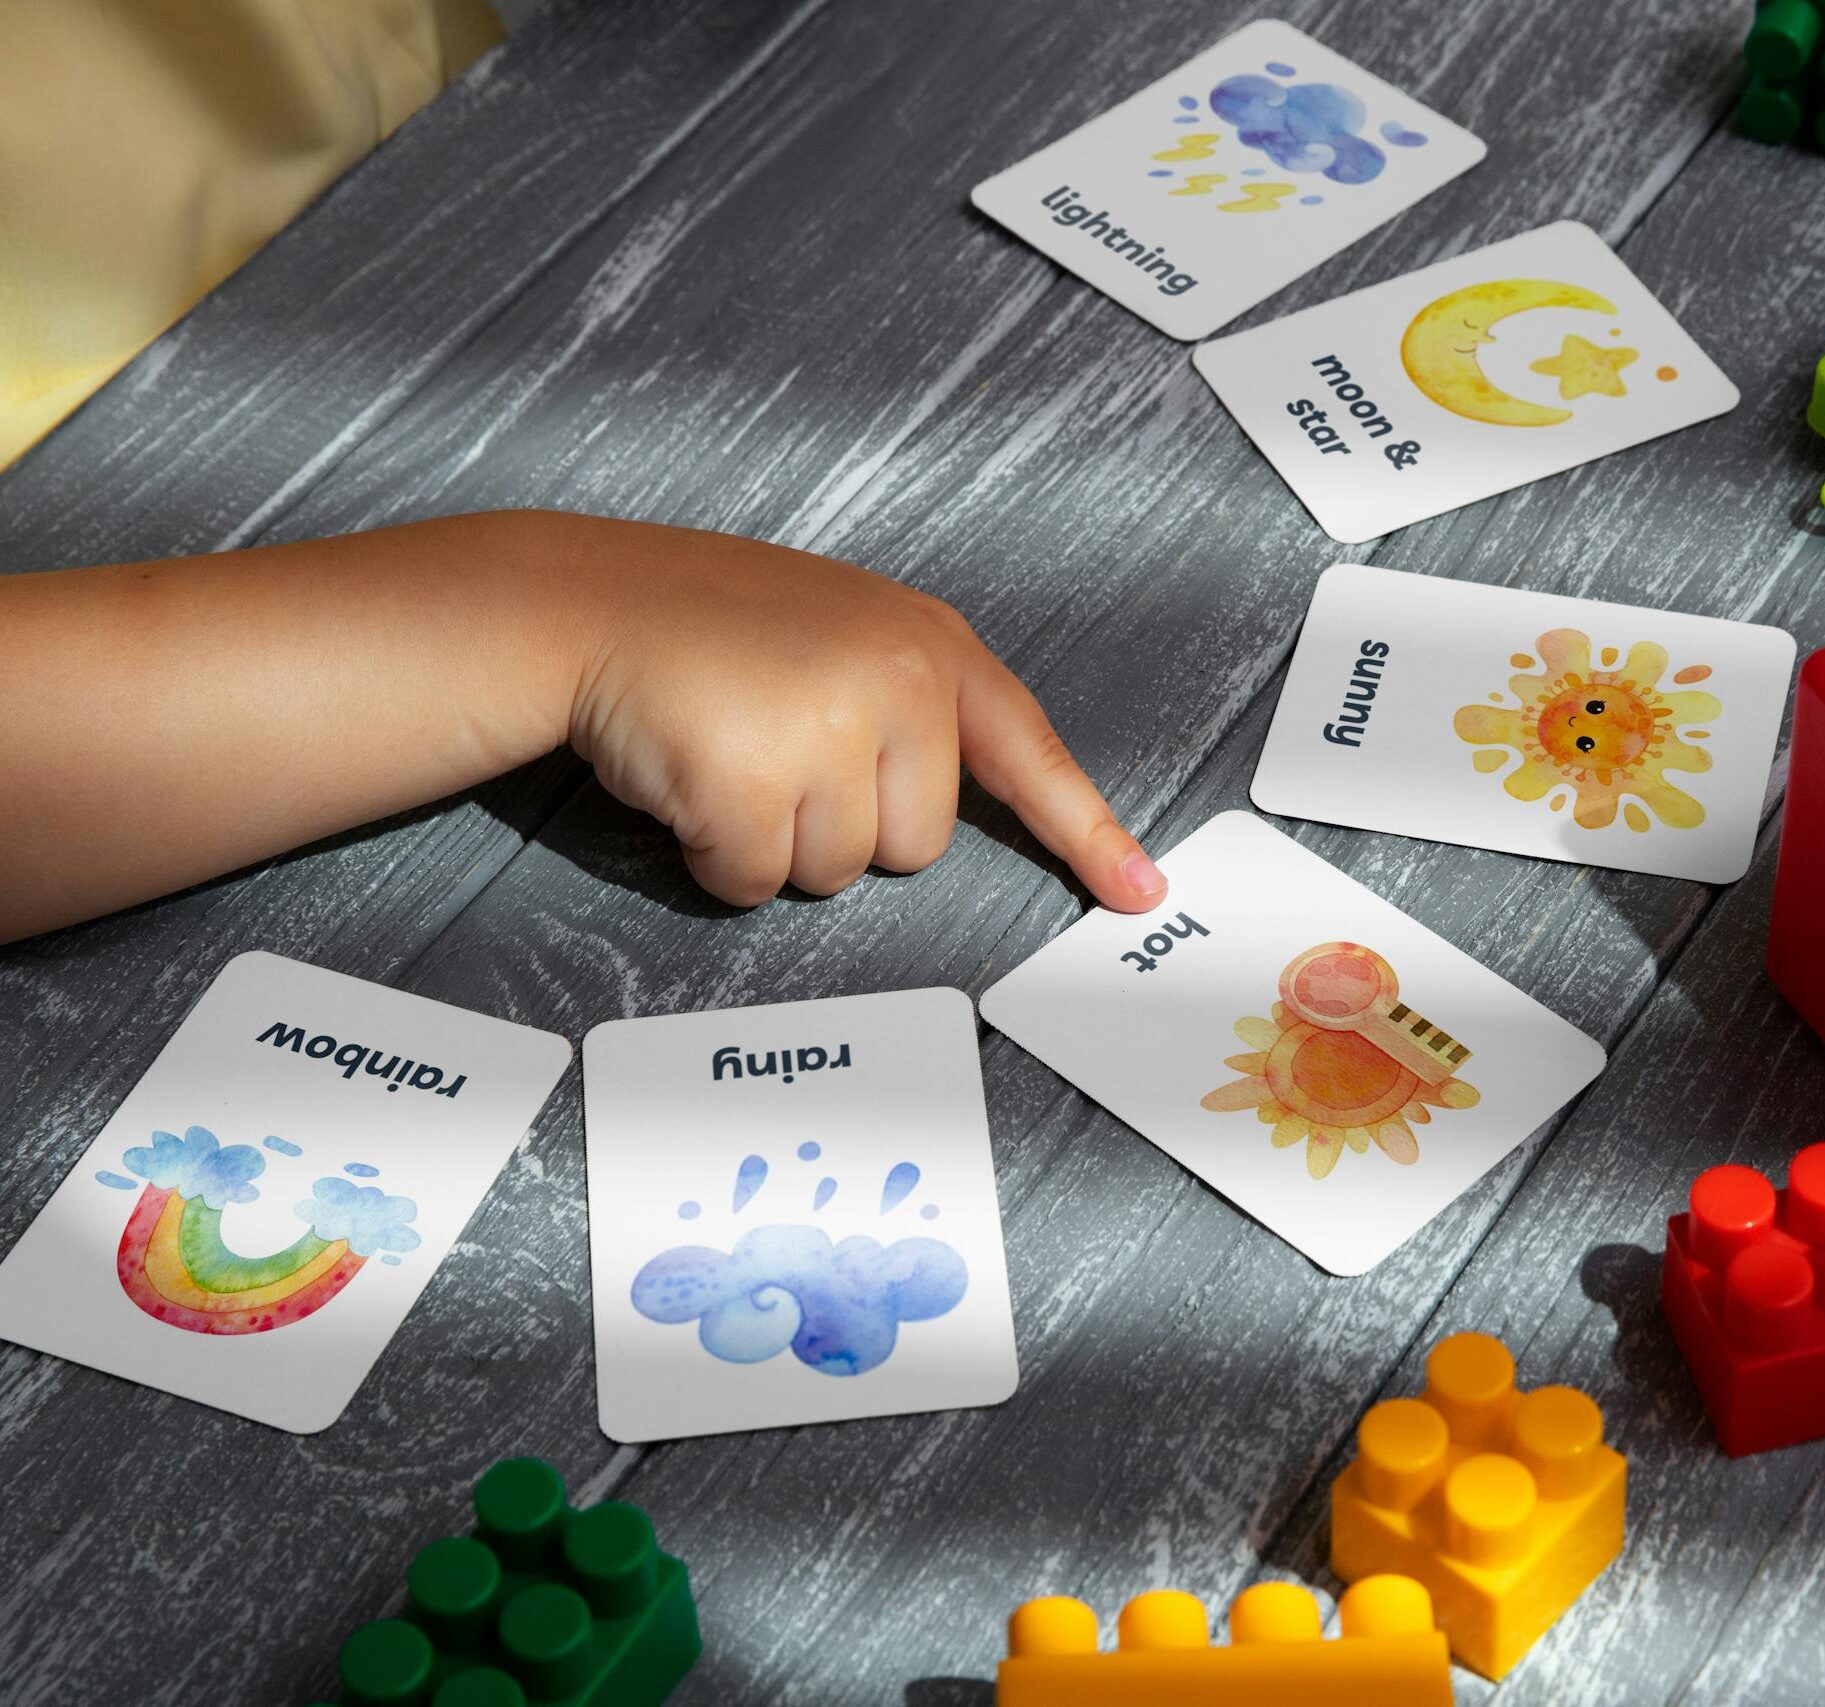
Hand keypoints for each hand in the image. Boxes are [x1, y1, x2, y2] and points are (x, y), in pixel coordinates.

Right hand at [549, 516, 1166, 911]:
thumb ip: (909, 707)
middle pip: (916, 847)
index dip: (1087, 832)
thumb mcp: (842, 636)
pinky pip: (753, 882)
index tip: (1141, 892)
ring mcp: (827, 727)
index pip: (1028, 753)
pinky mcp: (751, 779)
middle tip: (776, 747)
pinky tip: (687, 777)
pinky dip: (712, 857)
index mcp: (929, 646)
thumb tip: (940, 821)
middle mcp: (897, 681)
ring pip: (834, 874)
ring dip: (772, 840)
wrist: (584, 601)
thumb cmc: (712, 630)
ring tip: (727, 750)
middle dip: (843, 826)